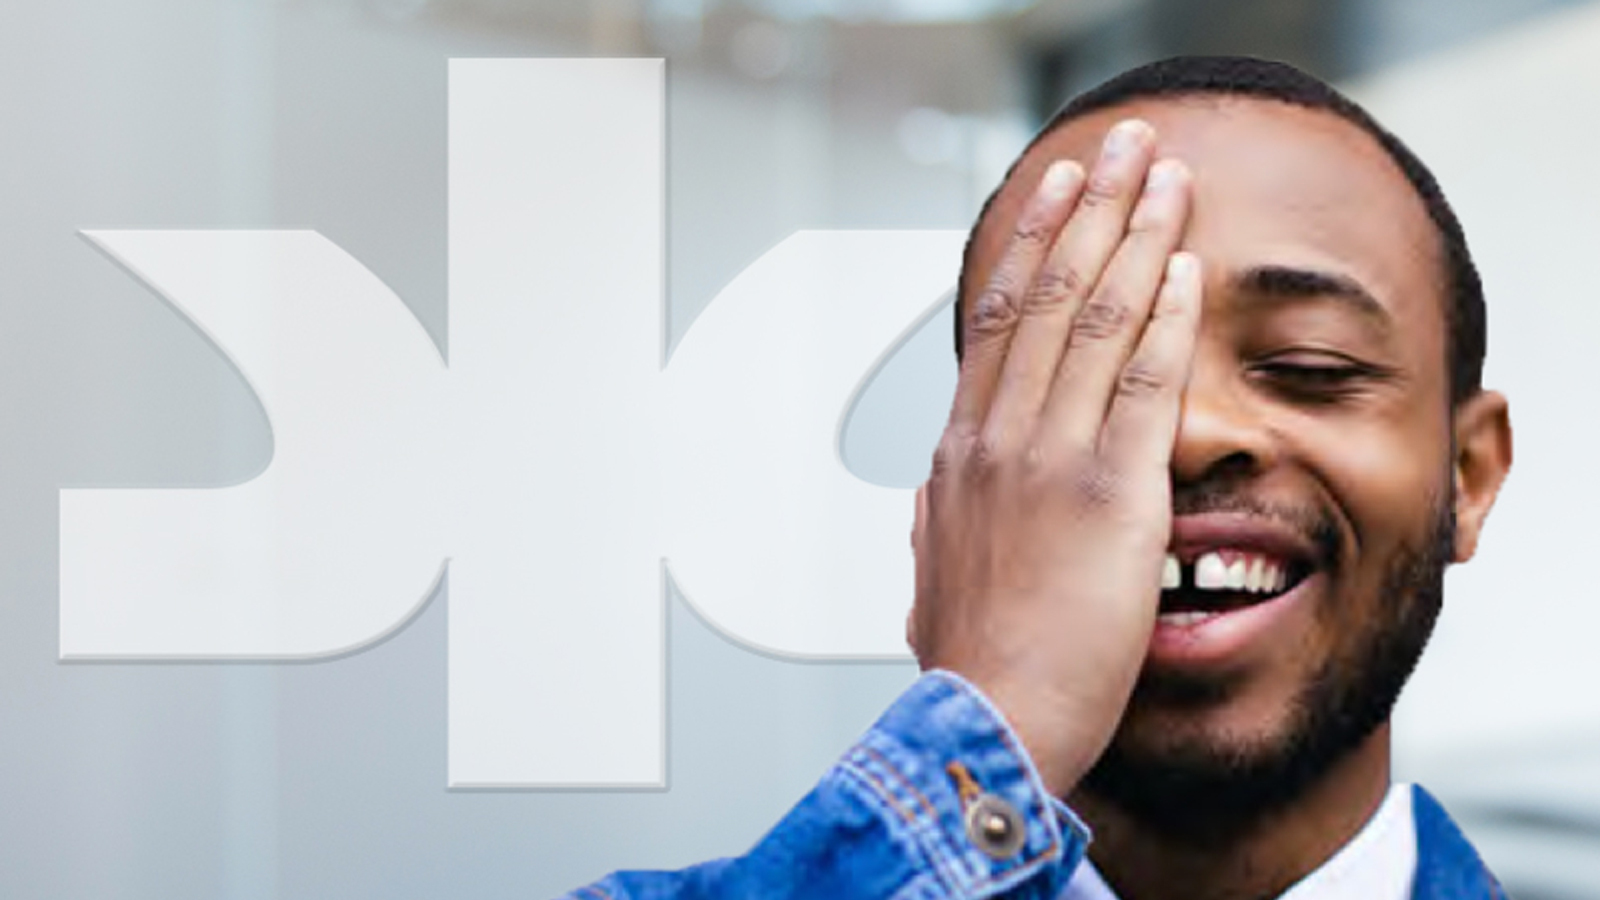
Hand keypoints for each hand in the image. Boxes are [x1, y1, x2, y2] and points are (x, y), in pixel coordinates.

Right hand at [910, 120, 1198, 796]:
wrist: (985, 726)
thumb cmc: (973, 664)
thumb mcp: (936, 576)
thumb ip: (938, 521)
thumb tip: (935, 494)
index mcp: (961, 457)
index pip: (995, 325)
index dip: (1029, 251)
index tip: (1056, 198)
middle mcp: (996, 440)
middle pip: (1043, 298)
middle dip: (1086, 212)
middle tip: (1117, 149)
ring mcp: (1046, 459)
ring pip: (1090, 320)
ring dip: (1132, 236)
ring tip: (1162, 176)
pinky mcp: (1106, 494)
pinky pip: (1139, 384)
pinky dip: (1162, 318)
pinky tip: (1183, 266)